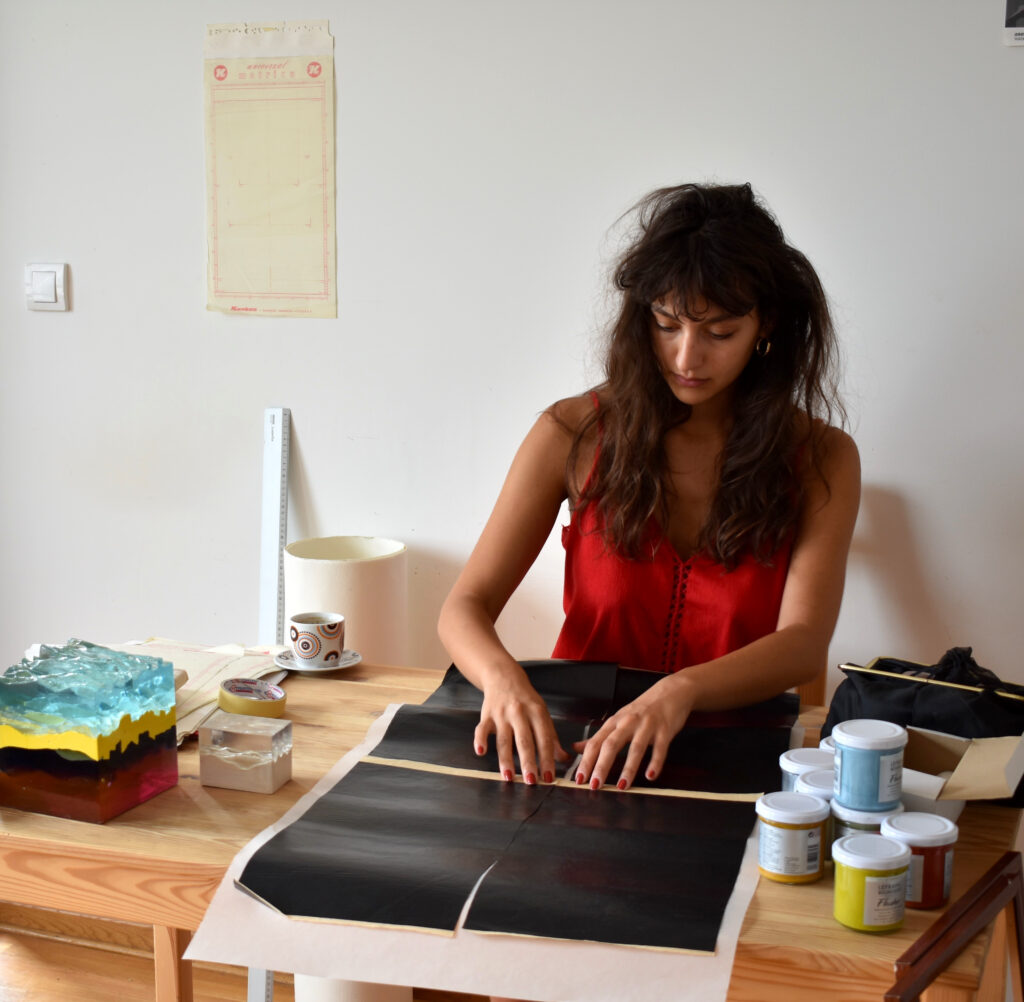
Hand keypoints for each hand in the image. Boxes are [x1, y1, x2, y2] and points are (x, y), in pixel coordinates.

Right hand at [475, 672, 568, 784]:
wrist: (504, 677)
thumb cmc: (525, 699)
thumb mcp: (542, 713)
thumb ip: (551, 737)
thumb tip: (564, 759)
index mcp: (537, 712)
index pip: (544, 738)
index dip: (547, 759)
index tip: (549, 777)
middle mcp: (520, 713)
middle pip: (524, 741)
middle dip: (528, 762)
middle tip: (531, 781)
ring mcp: (502, 714)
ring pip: (504, 739)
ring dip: (505, 760)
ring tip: (508, 777)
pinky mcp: (486, 715)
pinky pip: (481, 729)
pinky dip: (480, 740)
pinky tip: (480, 752)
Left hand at [572, 674, 695, 789]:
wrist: (669, 693)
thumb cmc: (641, 710)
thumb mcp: (617, 721)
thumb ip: (599, 737)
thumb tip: (576, 748)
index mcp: (614, 722)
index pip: (595, 743)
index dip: (586, 761)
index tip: (579, 779)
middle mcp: (628, 723)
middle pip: (611, 745)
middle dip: (601, 766)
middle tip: (594, 785)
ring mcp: (647, 726)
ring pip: (635, 748)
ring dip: (628, 768)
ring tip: (622, 786)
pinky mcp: (664, 730)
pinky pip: (660, 749)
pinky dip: (655, 763)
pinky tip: (650, 776)